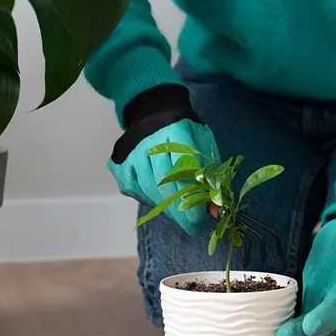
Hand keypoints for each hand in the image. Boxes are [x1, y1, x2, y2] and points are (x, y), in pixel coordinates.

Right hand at [108, 85, 218, 235]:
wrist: (155, 111)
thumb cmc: (184, 131)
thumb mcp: (204, 145)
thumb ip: (211, 175)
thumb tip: (216, 210)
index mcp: (176, 130)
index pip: (184, 169)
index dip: (192, 197)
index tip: (200, 217)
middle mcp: (150, 140)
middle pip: (163, 182)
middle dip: (179, 209)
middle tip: (191, 224)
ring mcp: (131, 151)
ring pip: (147, 189)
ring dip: (165, 205)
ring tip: (178, 211)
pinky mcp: (119, 161)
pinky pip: (133, 189)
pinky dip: (148, 198)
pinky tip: (159, 196)